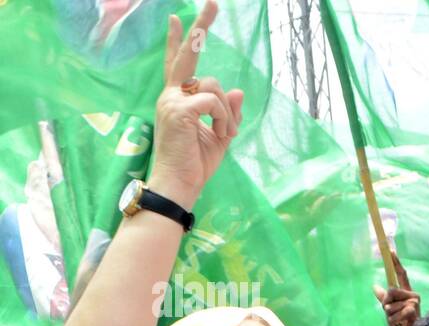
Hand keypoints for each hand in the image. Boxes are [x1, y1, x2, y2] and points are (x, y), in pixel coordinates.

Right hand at [148, 1, 243, 210]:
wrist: (179, 184)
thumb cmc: (195, 164)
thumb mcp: (219, 136)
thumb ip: (228, 113)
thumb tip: (238, 89)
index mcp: (177, 99)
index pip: (177, 64)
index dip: (180, 41)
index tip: (179, 18)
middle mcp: (171, 95)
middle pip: (188, 55)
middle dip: (201, 27)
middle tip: (214, 2)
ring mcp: (172, 100)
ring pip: (214, 86)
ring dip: (228, 111)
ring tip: (225, 133)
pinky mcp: (178, 110)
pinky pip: (213, 101)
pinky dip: (225, 117)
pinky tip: (222, 133)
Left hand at [372, 252, 419, 325]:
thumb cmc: (402, 324)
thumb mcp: (391, 310)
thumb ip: (384, 298)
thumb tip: (374, 286)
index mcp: (408, 292)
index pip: (402, 274)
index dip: (396, 263)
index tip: (391, 250)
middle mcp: (413, 295)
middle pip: (390, 291)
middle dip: (386, 304)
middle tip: (392, 316)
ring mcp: (414, 302)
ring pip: (389, 305)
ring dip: (389, 317)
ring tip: (398, 323)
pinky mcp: (412, 311)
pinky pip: (393, 314)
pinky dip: (392, 324)